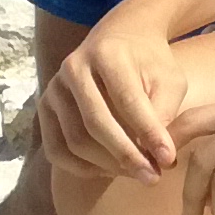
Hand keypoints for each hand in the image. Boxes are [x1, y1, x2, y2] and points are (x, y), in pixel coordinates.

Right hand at [42, 21, 188, 180]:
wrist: (120, 37)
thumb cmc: (151, 62)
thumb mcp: (169, 79)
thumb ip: (164, 112)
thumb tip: (156, 155)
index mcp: (107, 53)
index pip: (127, 100)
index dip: (149, 133)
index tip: (170, 159)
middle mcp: (74, 68)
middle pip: (95, 123)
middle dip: (126, 155)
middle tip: (153, 177)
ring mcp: (54, 88)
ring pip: (75, 140)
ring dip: (107, 164)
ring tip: (137, 174)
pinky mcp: (44, 107)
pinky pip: (55, 148)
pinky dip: (81, 167)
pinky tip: (109, 171)